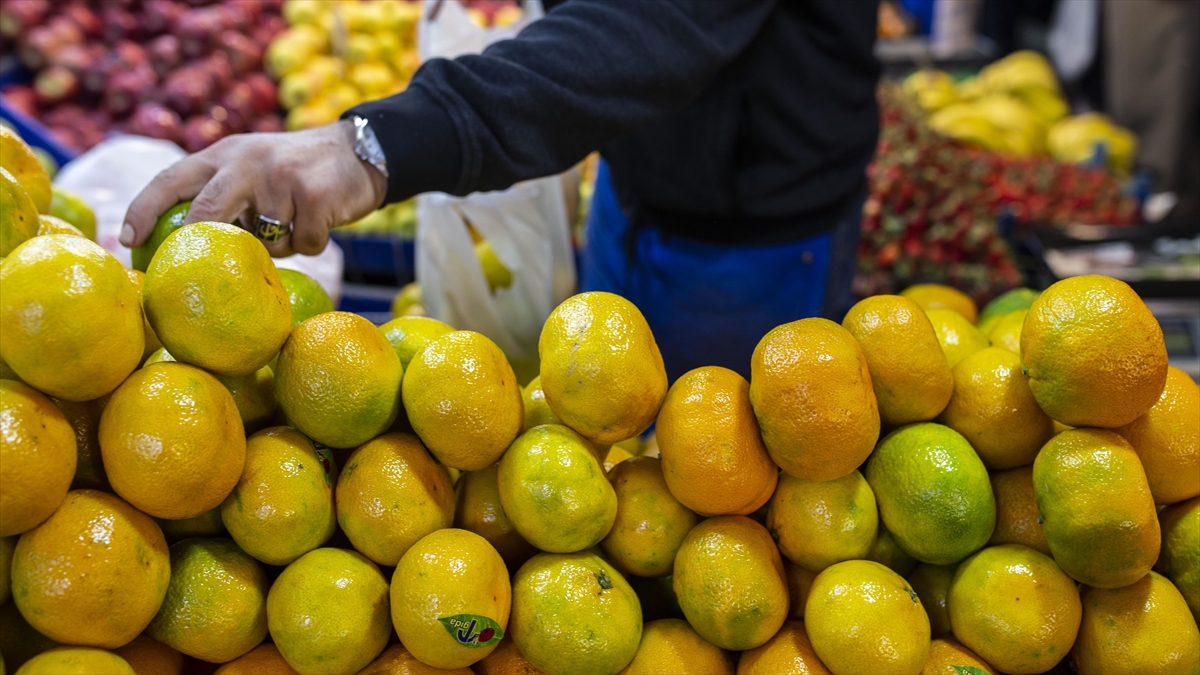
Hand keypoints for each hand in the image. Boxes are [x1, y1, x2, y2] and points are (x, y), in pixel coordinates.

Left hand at [121, 120, 387, 256]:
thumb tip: (189, 248)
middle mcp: (248, 160)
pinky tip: (320, 224)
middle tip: (193, 268)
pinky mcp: (316, 195)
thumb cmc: (298, 172)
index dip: (143, 209)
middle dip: (198, 242)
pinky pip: (304, 244)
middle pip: (206, 211)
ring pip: (265, 239)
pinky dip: (311, 244)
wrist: (361, 151)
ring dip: (278, 246)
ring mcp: (282, 176)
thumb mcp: (253, 167)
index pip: (171, 179)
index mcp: (224, 153)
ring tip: (291, 229)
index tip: (127, 240)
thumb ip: (224, 194)